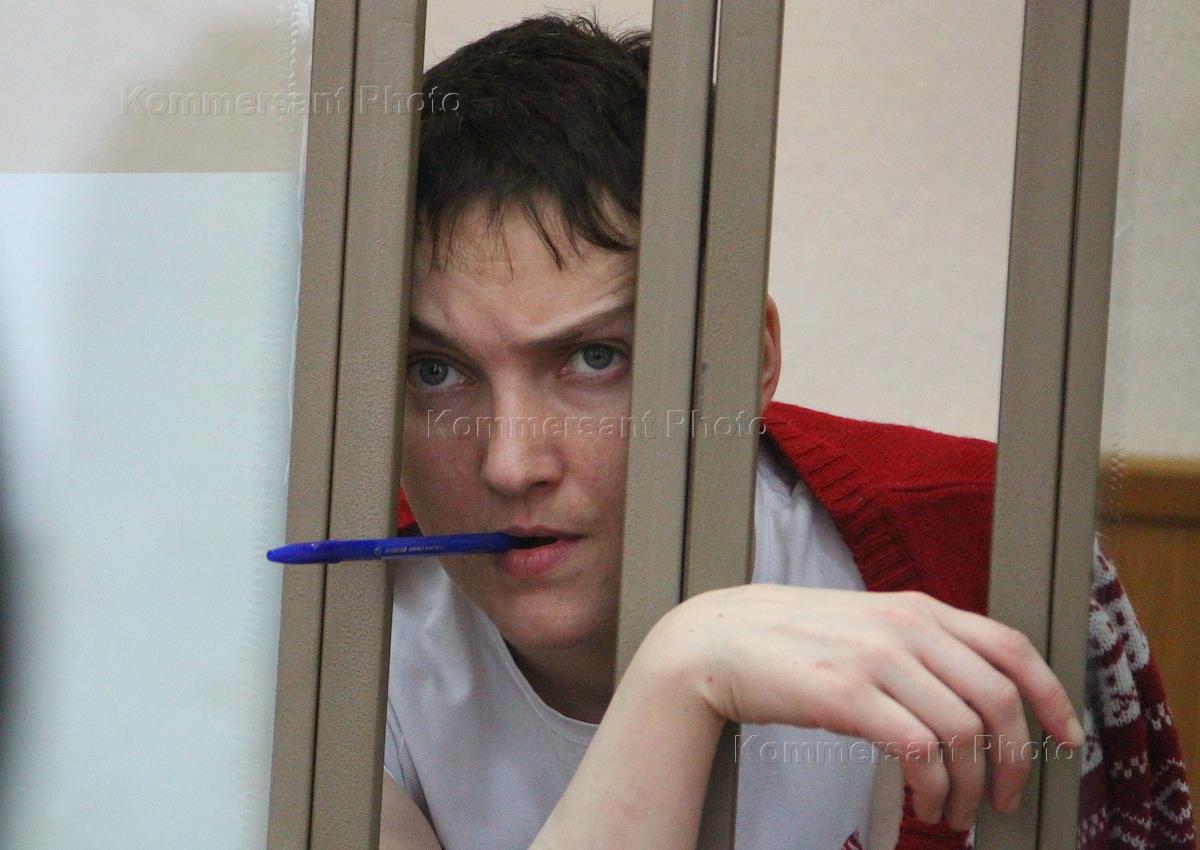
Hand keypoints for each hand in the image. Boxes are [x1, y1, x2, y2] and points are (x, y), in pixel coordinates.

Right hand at [643, 585, 1084, 831]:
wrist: (715, 641)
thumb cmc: (788, 639)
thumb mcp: (864, 626)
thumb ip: (916, 644)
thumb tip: (971, 691)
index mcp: (916, 608)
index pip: (1011, 646)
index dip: (1050, 695)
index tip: (1065, 737)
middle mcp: (905, 626)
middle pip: (998, 698)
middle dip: (1014, 759)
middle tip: (1002, 795)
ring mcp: (876, 657)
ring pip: (963, 731)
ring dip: (969, 786)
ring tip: (955, 811)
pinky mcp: (846, 693)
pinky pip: (919, 750)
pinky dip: (934, 789)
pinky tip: (925, 804)